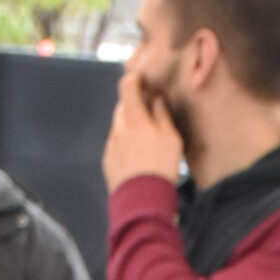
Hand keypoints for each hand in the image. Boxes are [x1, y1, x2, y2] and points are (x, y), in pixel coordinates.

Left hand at [102, 68, 184, 192]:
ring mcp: (111, 146)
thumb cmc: (161, 169)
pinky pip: (116, 145)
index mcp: (133, 119)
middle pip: (122, 107)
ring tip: (146, 139)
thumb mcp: (171, 139)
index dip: (133, 78)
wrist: (142, 203)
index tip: (141, 76)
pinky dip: (125, 144)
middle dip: (133, 105)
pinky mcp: (108, 163)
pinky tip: (137, 156)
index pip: (127, 87)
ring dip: (130, 126)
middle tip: (148, 110)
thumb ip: (162, 116)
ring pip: (119, 127)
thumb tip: (156, 101)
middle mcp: (118, 129)